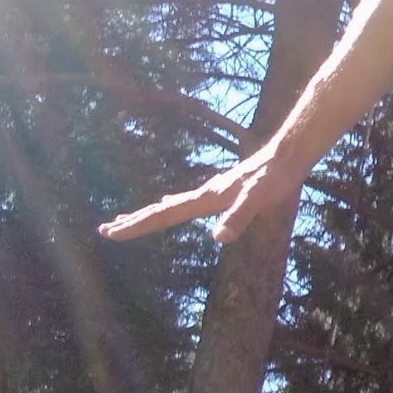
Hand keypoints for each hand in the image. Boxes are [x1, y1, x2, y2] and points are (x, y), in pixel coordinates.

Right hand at [98, 141, 305, 246]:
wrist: (287, 155)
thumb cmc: (274, 177)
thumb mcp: (259, 199)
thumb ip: (239, 217)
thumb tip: (218, 238)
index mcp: (206, 199)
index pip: (164, 215)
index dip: (137, 225)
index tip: (110, 233)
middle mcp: (204, 194)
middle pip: (161, 210)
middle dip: (133, 222)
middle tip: (105, 230)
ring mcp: (211, 192)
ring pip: (171, 205)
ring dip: (149, 215)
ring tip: (127, 220)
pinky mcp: (222, 191)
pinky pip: (186, 202)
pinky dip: (170, 207)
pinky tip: (172, 205)